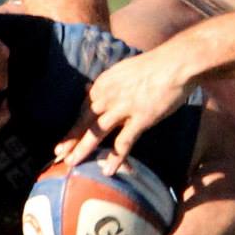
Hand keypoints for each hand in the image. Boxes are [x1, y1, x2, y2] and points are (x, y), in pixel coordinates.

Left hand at [58, 45, 193, 169]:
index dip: (73, 127)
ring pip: (96, 132)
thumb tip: (88, 89)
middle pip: (84, 121)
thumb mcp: (122, 71)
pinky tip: (108, 171)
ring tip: (72, 164)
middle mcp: (108, 95)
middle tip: (58, 156)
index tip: (63, 142)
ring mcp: (123, 107)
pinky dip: (115, 158)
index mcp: (103, 84)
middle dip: (70, 140)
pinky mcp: (140, 118)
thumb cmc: (154, 66)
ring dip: (83, 149)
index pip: (83, 109)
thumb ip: (107, 84)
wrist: (176, 63)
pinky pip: (124, 142)